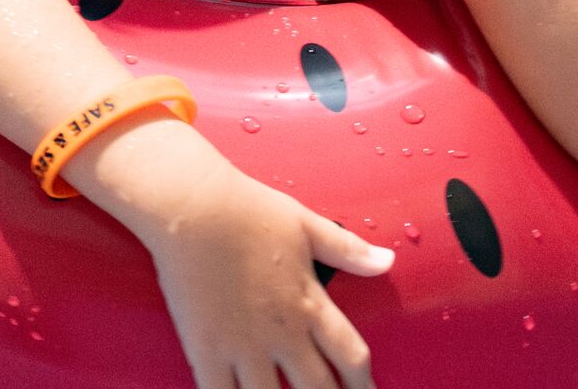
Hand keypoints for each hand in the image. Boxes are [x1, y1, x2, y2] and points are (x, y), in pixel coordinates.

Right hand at [90, 121, 392, 388]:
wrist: (191, 206)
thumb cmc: (247, 209)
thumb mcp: (306, 224)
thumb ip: (348, 249)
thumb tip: (387, 261)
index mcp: (309, 302)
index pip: (351, 356)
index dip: (364, 382)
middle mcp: (281, 332)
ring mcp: (242, 345)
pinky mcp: (205, 349)